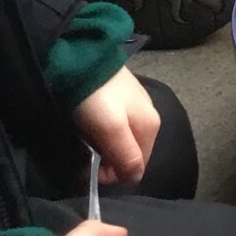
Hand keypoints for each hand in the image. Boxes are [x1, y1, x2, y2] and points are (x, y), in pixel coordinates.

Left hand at [75, 67, 160, 184]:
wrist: (82, 57)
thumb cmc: (96, 97)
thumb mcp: (112, 130)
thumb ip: (126, 156)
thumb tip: (135, 178)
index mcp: (152, 126)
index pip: (138, 167)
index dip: (114, 173)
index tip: (92, 169)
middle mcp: (150, 116)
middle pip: (130, 153)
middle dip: (108, 160)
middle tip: (86, 153)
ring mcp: (136, 105)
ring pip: (121, 140)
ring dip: (103, 145)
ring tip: (85, 136)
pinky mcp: (121, 96)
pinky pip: (115, 125)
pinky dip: (101, 130)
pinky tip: (89, 122)